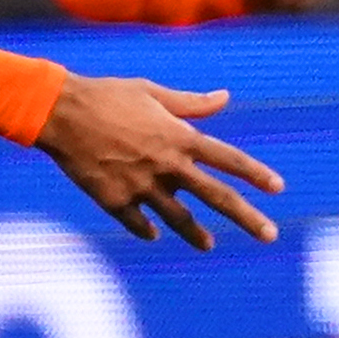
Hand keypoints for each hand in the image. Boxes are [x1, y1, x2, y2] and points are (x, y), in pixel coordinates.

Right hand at [36, 74, 284, 249]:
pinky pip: (138, 224)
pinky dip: (148, 230)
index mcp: (179, 137)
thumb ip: (191, 103)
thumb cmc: (107, 95)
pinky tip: (155, 234)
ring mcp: (141, 187)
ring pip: (179, 219)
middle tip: (271, 235)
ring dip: (197, 234)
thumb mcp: (153, 92)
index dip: (256, 174)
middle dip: (247, 217)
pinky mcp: (115, 201)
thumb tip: (225, 97)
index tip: (278, 188)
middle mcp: (167, 166)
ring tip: (209, 245)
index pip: (229, 159)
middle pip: (216, 196)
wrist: (59, 112)